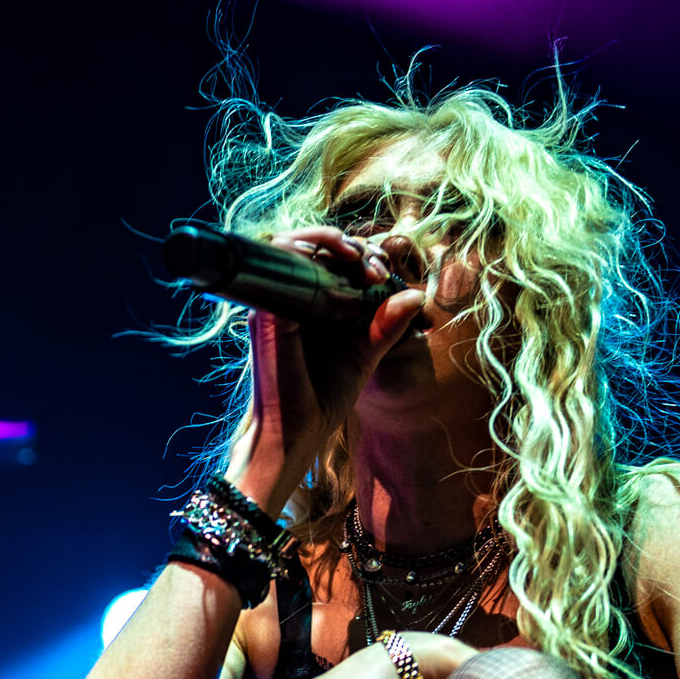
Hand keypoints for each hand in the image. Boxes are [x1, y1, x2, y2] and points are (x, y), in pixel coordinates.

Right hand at [238, 228, 425, 508]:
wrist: (288, 439)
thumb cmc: (318, 401)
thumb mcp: (362, 358)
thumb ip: (385, 328)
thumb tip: (416, 295)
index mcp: (311, 306)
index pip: (332, 259)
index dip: (361, 254)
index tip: (384, 275)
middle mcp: (287, 298)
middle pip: (314, 243)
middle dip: (351, 243)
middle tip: (375, 267)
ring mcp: (271, 301)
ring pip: (292, 242)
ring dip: (331, 239)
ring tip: (359, 258)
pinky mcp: (263, 311)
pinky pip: (277, 260)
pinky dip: (305, 247)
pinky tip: (338, 257)